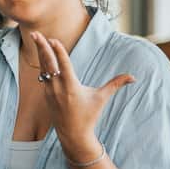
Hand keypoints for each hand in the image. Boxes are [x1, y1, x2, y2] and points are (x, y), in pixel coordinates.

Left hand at [30, 31, 134, 161]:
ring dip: (41, 53)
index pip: (63, 65)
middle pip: (48, 63)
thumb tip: (133, 77)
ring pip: (43, 68)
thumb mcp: (102, 98)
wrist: (73, 135)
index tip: (52, 39)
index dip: (58, 51)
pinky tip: (41, 54)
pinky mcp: (46, 95)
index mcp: (71, 87)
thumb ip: (116, 84)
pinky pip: (43, 76)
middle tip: (36, 34)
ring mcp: (50, 92)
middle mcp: (58, 88)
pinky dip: (42, 65)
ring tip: (36, 38)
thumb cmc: (89, 116)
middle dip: (42, 47)